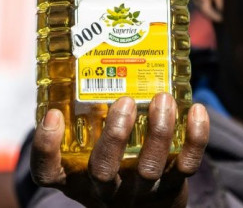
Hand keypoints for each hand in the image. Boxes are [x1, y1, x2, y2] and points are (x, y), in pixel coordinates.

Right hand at [30, 93, 208, 207]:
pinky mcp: (173, 187)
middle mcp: (104, 187)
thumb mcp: (84, 150)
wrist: (144, 205)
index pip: (46, 172)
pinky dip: (195, 138)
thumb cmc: (110, 164)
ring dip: (158, 130)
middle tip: (125, 100)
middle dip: (115, 134)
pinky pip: (187, 166)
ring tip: (162, 98)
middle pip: (103, 169)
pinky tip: (196, 110)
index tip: (54, 114)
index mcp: (75, 176)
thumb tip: (85, 51)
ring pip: (149, 167)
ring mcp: (140, 191)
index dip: (46, 146)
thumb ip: (79, 114)